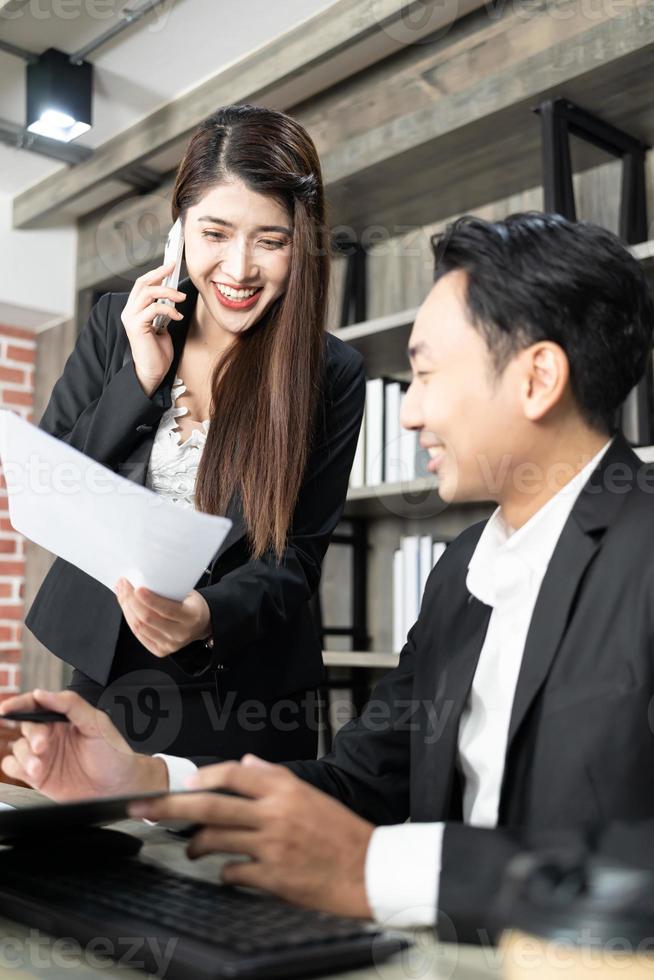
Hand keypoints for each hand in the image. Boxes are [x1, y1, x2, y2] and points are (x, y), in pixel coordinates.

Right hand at [0, 689, 166, 800]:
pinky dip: (16, 767)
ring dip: (25, 756)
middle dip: (33, 735)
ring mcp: (43, 756)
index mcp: (63, 718)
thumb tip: (43, 694)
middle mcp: (50, 735)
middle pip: (27, 727)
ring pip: (18, 748)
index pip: (36, 705)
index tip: (7, 708)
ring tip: (39, 767)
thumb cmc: (112, 752)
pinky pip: (13, 767)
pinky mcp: (37, 776)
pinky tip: (31, 771)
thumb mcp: (97, 723)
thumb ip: (71, 705)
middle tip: (43, 746)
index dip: (19, 704)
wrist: (118, 786)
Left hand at [115, 579, 211, 657]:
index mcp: (190, 617)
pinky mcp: (160, 650)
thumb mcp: (187, 594)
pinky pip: (138, 634)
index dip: (149, 599)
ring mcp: (170, 645)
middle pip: (148, 619)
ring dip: (127, 609)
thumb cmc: (191, 605)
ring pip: (140, 627)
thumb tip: (141, 580)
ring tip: (122, 593)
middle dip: (131, 600)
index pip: (167, 610)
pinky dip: (129, 619)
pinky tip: (126, 607)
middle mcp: (180, 634)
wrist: (200, 625)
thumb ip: (168, 590)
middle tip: (124, 585)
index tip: (137, 588)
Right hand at [120, 261, 186, 396]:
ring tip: (181, 299)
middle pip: (143, 283)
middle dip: (160, 274)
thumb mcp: (162, 325)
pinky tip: (177, 316)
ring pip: (149, 293)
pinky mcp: (136, 325)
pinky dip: (169, 310)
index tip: (170, 265)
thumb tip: (171, 296)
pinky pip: (154, 309)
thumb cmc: (158, 352)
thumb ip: (162, 311)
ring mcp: (131, 318)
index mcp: (134, 309)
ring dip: (168, 293)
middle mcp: (129, 311)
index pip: (142, 284)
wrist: (153, 371)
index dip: (156, 273)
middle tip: (174, 269)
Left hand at [129, 755, 373, 918]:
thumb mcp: (310, 794)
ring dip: (196, 845)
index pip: (232, 774)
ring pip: (216, 840)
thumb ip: (274, 777)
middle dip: (170, 807)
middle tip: (144, 808)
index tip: (183, 785)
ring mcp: (272, 847)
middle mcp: (275, 814)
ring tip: (193, 849)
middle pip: (210, 806)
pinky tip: (227, 872)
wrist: (367, 869)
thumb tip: (246, 764)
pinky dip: (224, 873)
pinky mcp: (272, 878)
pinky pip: (233, 872)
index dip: (202, 778)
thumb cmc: (341, 833)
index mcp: (284, 790)